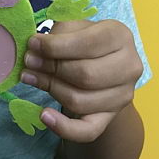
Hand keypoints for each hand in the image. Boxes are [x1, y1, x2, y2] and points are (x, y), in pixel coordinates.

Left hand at [20, 19, 142, 142]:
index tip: (33, 44)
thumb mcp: (74, 27)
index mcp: (120, 36)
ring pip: (80, 100)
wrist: (103, 63)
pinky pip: (87, 131)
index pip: (88, 43)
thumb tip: (34, 49)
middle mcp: (129, 66)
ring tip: (30, 77)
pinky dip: (63, 127)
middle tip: (29, 62)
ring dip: (50, 89)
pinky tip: (44, 115)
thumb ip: (58, 35)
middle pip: (85, 74)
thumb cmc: (84, 40)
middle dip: (51, 68)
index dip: (56, 46)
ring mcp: (123, 95)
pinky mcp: (111, 117)